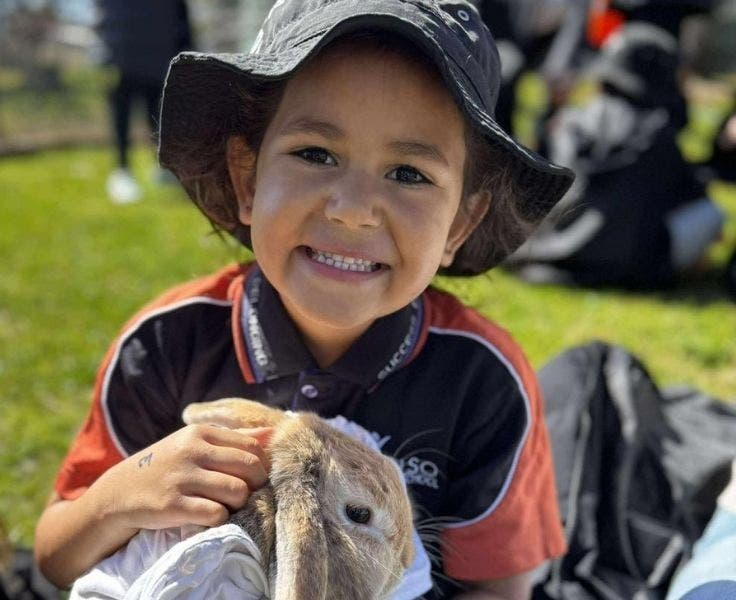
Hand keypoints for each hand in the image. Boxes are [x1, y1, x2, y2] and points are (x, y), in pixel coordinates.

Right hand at [95, 424, 272, 530]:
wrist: (118, 494)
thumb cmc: (167, 466)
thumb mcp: (194, 443)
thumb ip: (233, 438)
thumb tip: (273, 433)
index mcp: (200, 432)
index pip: (252, 446)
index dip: (261, 465)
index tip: (253, 478)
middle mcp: (192, 450)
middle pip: (250, 468)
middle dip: (255, 485)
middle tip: (245, 494)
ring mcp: (182, 477)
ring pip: (237, 491)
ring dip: (238, 503)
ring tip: (226, 504)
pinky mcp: (172, 505)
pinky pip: (216, 513)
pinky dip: (220, 518)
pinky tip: (209, 516)